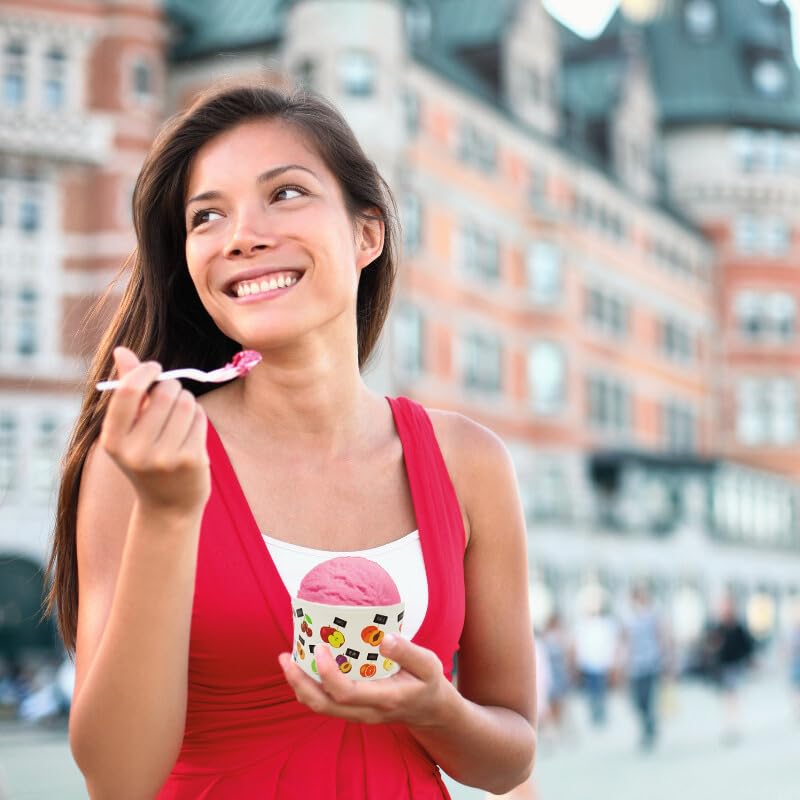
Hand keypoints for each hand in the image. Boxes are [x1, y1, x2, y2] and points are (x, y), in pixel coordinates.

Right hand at [99, 346, 210, 515]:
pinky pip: (199, 418)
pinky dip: (197, 416)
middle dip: (171, 386)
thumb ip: (128, 390)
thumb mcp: (130, 430)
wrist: (168, 505)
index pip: (129, 392)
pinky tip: (190, 431)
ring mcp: (164, 458)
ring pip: (185, 403)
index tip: (155, 368)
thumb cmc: (148, 457)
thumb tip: (121, 351)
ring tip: (180, 415)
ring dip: (187, 401)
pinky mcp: (190, 460)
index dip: (145, 372)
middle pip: (164, 393)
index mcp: (113, 441)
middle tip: (171, 394)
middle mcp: (135, 452)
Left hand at [278, 633, 453, 727]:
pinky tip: (304, 664)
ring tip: (287, 659)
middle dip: (300, 683)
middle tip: (285, 657)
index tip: (320, 647)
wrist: (430, 711)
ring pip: (320, 707)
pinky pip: (325, 702)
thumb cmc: (428, 684)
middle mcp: (365, 712)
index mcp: (384, 700)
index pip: (347, 693)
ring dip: (299, 686)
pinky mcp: (353, 709)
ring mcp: (357, 714)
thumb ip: (408, 652)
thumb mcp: (429, 665)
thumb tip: (383, 638)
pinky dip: (309, 685)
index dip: (328, 673)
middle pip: (323, 706)